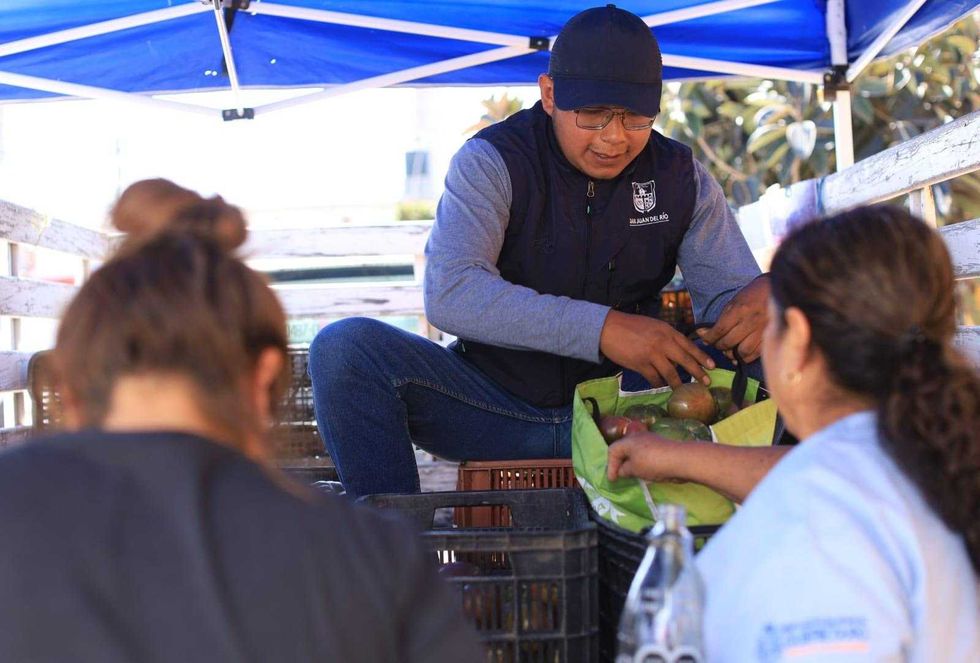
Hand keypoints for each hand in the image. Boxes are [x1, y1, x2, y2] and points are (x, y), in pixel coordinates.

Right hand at [599, 310, 714, 387]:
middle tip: (707, 382)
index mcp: (667, 331)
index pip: (689, 345)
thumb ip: (667, 337)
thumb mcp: (653, 326)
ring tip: (683, 389)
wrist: (608, 328)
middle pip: (685, 360)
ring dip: (678, 383)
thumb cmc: (630, 326)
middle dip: (698, 372)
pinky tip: (660, 386)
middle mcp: (663, 342)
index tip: (712, 366)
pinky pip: (654, 378)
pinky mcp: (641, 365)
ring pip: (671, 373)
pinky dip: (659, 384)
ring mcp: (652, 354)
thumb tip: (678, 352)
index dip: (701, 357)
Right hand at [607, 433, 685, 481]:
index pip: (613, 450)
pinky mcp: (660, 447)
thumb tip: (622, 470)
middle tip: (619, 476)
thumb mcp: (634, 469)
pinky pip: (645, 455)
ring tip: (631, 476)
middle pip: (624, 449)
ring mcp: (651, 441)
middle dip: (620, 463)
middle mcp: (638, 437)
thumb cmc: (653, 463)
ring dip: (631, 464)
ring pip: (635, 452)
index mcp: (629, 440)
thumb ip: (624, 470)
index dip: (610, 465)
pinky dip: (641, 463)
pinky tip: (645, 472)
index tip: (613, 479)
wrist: (680, 460)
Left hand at [697, 275, 769, 362]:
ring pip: (742, 351)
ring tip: (727, 351)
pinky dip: (745, 357)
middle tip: (716, 344)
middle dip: (718, 346)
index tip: (703, 338)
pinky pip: (755, 354)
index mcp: (739, 310)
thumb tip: (708, 333)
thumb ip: (723, 318)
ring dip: (731, 354)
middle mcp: (750, 321)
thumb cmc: (752, 295)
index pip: (719, 329)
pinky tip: (740, 354)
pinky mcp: (769, 337)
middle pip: (729, 342)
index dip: (709, 337)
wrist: (776, 289)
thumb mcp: (735, 301)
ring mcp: (761, 331)